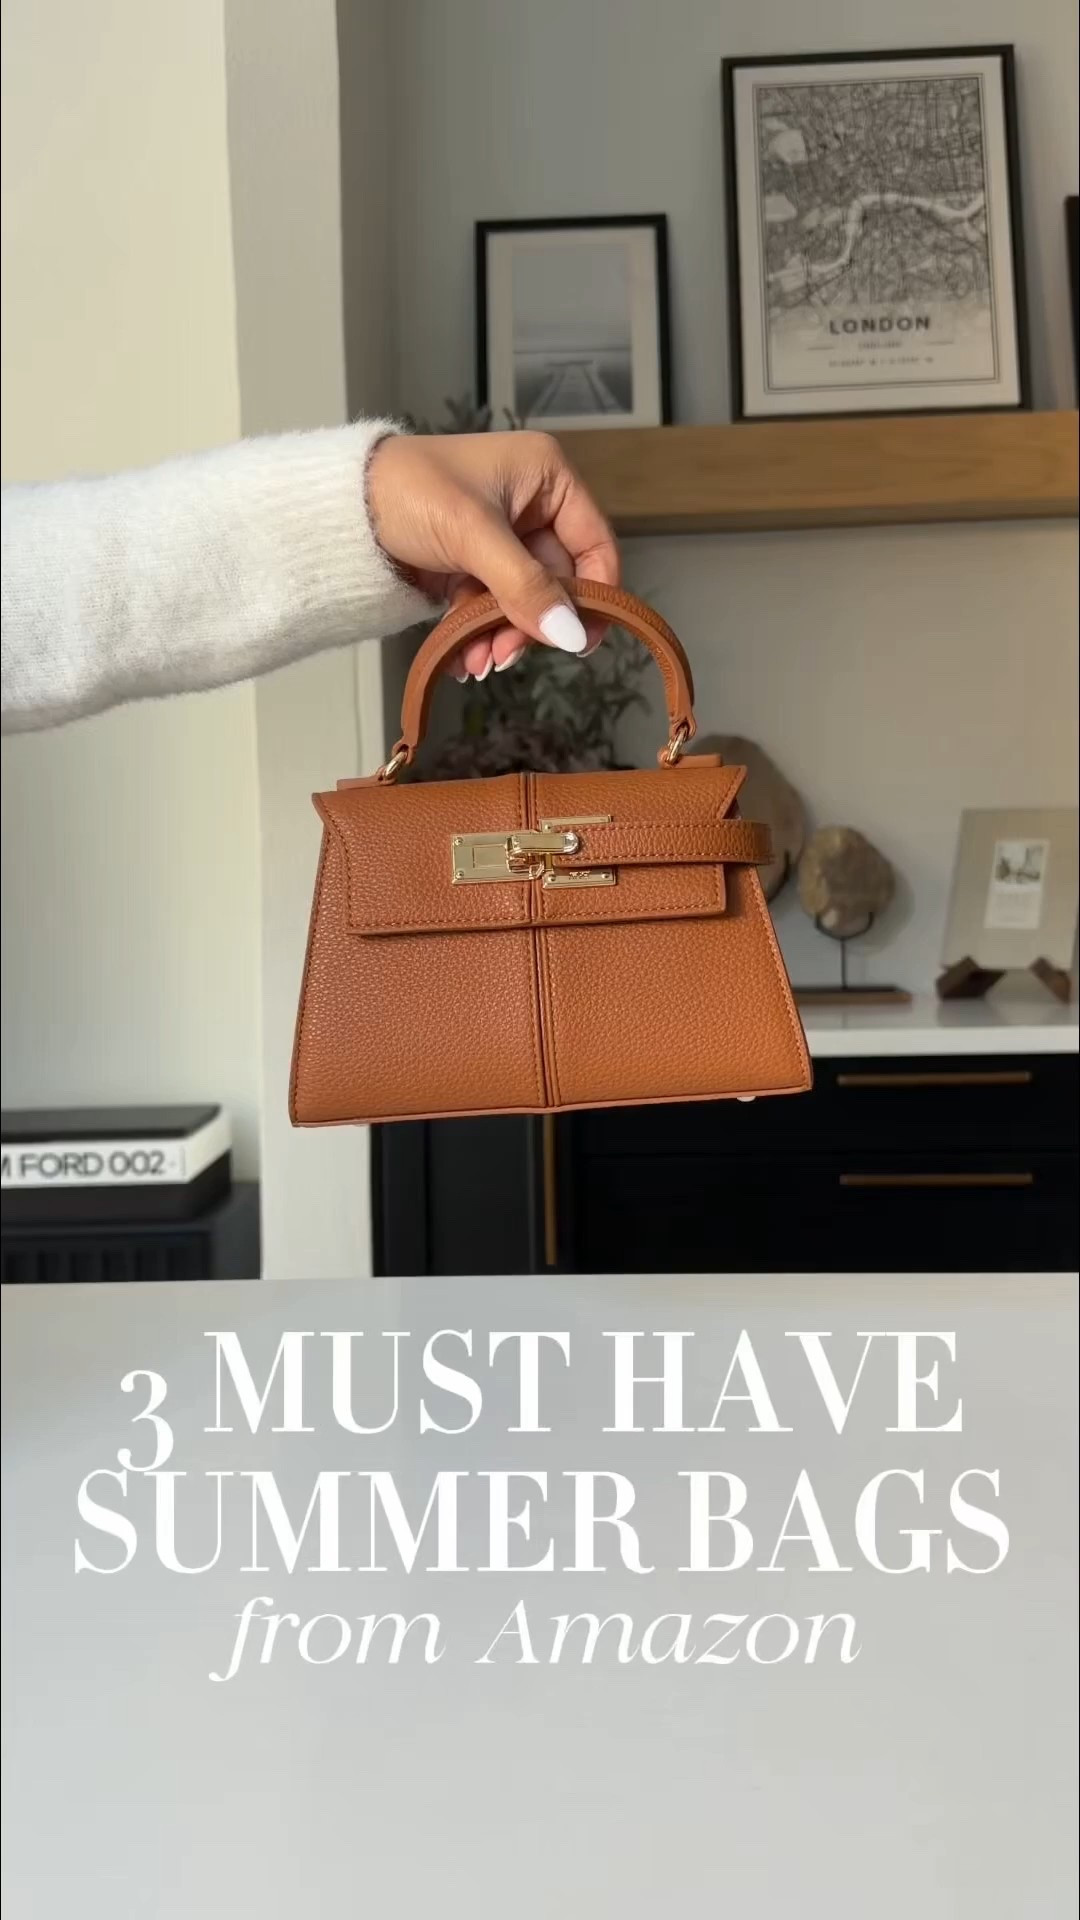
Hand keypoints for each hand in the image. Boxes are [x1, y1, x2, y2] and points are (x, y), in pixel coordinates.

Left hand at [366, 430, 619, 680]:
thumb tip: (573, 635)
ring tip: (480, 663)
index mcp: (545, 477)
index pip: (595, 544)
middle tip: (508, 657)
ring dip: (504, 636)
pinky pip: (491, 607)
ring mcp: (501, 537)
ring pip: (524, 601)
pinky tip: (463, 658)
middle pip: (557, 581)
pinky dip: (480, 634)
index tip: (584, 641)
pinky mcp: (472, 563)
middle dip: (533, 624)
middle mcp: (530, 504)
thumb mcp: (472, 537)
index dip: (596, 594)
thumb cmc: (407, 493)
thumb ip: (526, 587)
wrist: (337, 507)